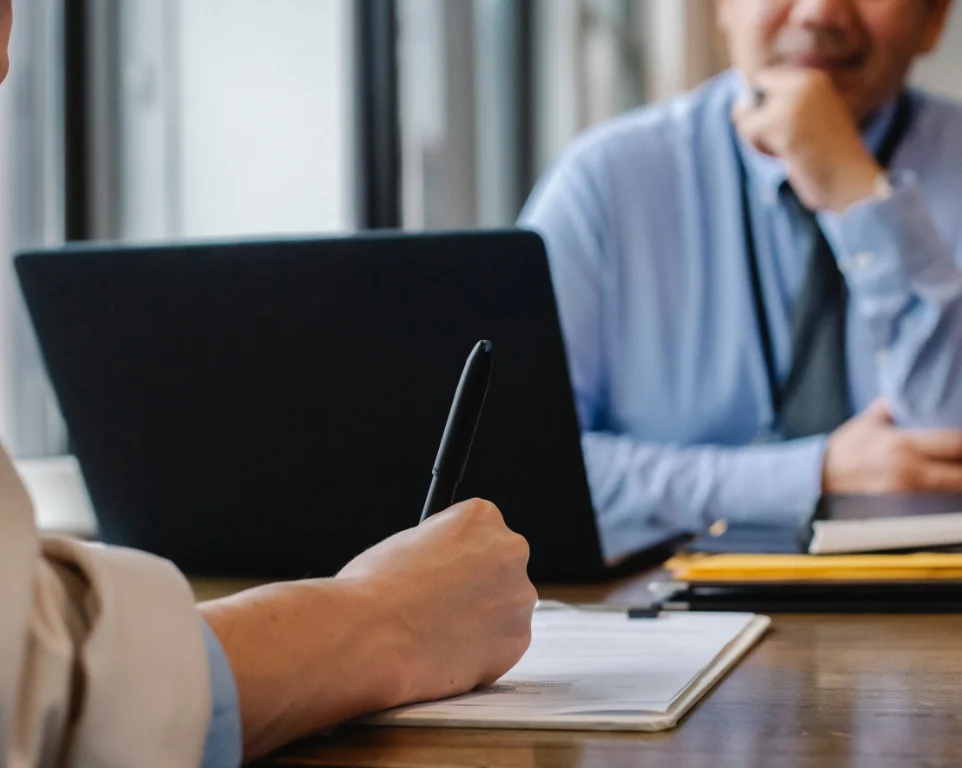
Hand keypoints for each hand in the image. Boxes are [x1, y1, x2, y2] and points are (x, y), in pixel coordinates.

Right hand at [337, 498, 536, 701]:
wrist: (371, 636)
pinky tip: (446, 652)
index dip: (456, 554)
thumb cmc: (375, 587)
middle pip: (500, 568)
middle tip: (443, 605)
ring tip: (437, 633)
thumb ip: (441, 548)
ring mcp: (518, 597)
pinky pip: (501, 645)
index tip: (442, 570)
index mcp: (482, 516)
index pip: (479, 531)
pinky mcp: (516, 641)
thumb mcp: (408, 541)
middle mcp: (510, 550)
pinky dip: (480, 652)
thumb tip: (448, 567)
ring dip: (481, 620)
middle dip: (477, 586)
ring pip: (504, 609)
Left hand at [732, 68, 881, 212]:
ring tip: (787, 151)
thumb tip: (738, 106)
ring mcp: (793, 103)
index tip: (780, 125)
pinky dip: (759, 149)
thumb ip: (781, 107)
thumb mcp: (809, 121)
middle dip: (756, 123)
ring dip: (757, 139)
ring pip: (745, 116)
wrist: (852, 180)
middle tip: (784, 141)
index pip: (764, 80)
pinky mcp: (783, 124)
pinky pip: (748, 131)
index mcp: (813, 80)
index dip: (761, 105)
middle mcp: (804, 84)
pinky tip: (785, 157)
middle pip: (751, 97)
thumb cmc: (829, 157)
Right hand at [823, 400, 961, 493]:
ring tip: (955, 472)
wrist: (820, 477)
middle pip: (961, 476)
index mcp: (903, 444)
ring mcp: (906, 494)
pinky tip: (943, 490)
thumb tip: (909, 390)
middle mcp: (908, 470)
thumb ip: (892, 406)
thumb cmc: (844, 449)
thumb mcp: (868, 421)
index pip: (956, 444)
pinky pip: (932, 505)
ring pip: (951, 493)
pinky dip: (943, 498)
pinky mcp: (901, 509)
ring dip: (957, 483)